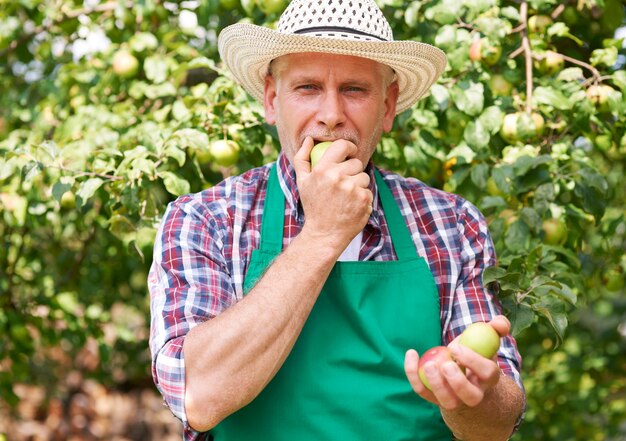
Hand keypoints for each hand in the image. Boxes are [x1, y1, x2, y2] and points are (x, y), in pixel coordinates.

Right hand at [293, 136, 372, 251]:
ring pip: (364, 177)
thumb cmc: (313, 206)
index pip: (343, 146)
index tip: (350, 153)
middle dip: (352, 171)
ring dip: (358, 185)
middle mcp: (338, 177)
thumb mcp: (302, 182)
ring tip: (346, 197)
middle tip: (344, 184)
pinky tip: (351, 206)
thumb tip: (309, 139)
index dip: (349, 148)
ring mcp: (352, 189)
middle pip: (356, 163)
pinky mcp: (364, 200)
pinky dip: (362, 198)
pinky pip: (368, 191)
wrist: (324, 234)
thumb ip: (302, 158)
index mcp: (322, 170)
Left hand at [404, 316, 509, 409]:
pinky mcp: (434, 397)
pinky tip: (411, 353)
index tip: (455, 347)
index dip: (472, 360)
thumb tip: (499, 322)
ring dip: (436, 384)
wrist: (466, 375)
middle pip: (470, 395)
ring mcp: (454, 399)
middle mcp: (474, 393)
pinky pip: (422, 391)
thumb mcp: (488, 339)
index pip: (487, 372)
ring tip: (428, 365)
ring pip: (447, 401)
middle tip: (444, 364)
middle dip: (457, 381)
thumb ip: (497, 328)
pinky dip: (413, 374)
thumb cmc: (477, 353)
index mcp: (489, 377)